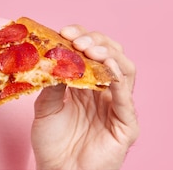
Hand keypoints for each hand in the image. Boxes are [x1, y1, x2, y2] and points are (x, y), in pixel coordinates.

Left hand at [31, 24, 138, 169]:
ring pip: (125, 69)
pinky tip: (108, 70)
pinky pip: (127, 99)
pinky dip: (119, 81)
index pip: (90, 50)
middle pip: (110, 54)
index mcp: (85, 81)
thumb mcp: (45, 105)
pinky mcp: (126, 124)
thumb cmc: (52, 140)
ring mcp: (117, 105)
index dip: (80, 37)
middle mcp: (103, 89)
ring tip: (91, 50)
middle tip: (77, 41)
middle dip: (95, 41)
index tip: (64, 31)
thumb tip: (51, 56)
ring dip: (109, 55)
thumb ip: (51, 82)